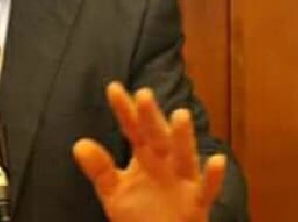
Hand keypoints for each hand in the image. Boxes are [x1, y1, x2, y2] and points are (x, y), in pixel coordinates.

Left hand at [72, 82, 225, 221]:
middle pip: (157, 137)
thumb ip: (100, 169)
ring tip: (181, 114)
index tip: (113, 88)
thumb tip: (79, 144)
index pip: (133, 129)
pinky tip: (217, 161)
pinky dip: (213, 177)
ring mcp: (183, 182)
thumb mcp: (114, 191)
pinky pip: (207, 189)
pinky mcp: (197, 203)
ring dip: (183, 137)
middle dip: (151, 117)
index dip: (125, 110)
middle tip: (144, 94)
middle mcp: (166, 163)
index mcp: (145, 157)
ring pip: (184, 156)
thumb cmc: (141, 214)